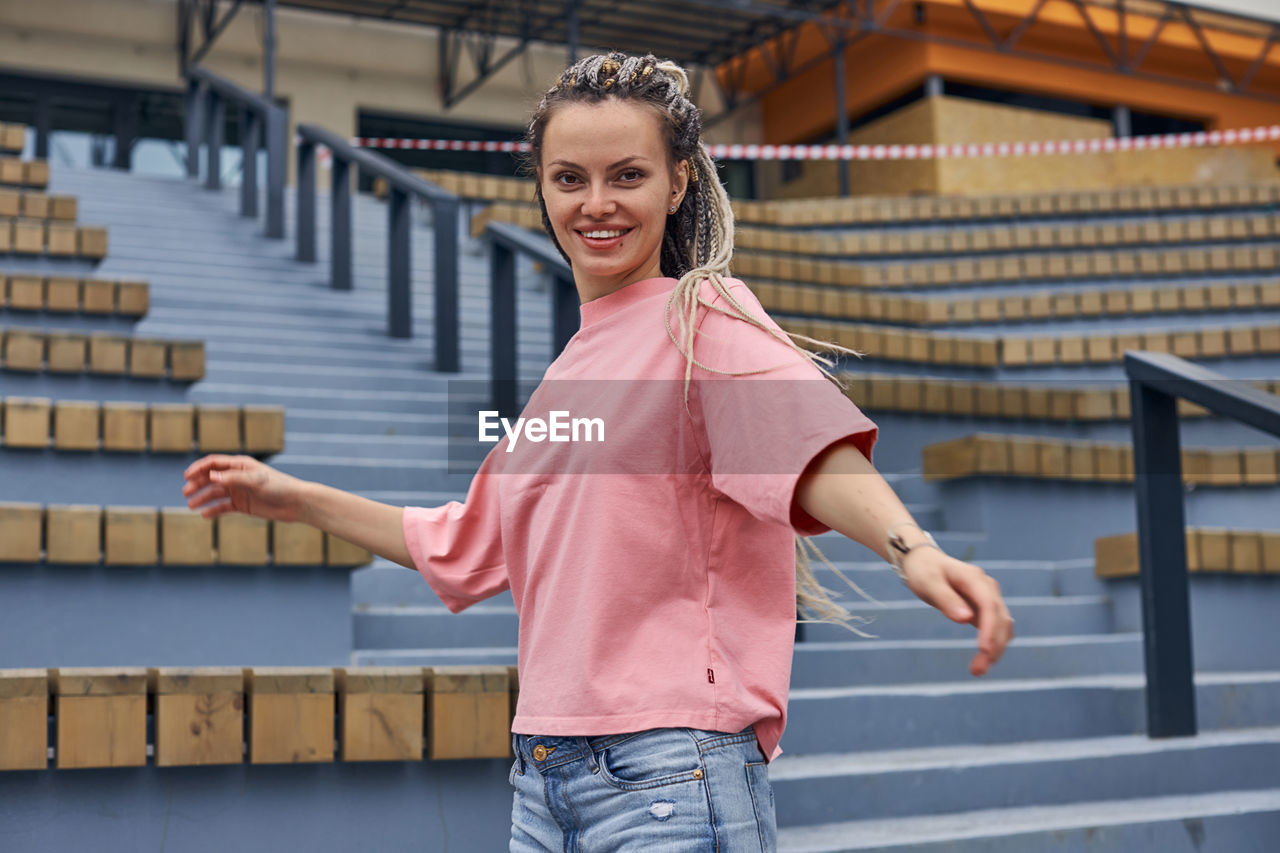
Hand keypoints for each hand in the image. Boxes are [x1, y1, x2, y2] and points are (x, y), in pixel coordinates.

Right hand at [182, 454, 309, 522]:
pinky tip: (204, 515)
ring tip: (191, 506)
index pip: (214, 463)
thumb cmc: (279, 487)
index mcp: (241, 465)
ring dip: (202, 498)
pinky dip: (214, 510)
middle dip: (197, 484)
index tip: (187, 476)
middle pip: (211, 478)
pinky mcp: (243, 505)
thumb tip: (211, 475)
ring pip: (216, 493)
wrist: (296, 503)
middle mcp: (238, 476)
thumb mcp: (255, 481)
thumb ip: (233, 478)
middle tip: (186, 493)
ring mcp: (240, 491)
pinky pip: (224, 507)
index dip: (199, 468)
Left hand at [899, 548, 1014, 676]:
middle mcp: (987, 587)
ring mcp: (989, 597)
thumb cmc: (924, 571)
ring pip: (1002, 626)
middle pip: (1000, 619)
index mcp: (975, 578)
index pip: (989, 605)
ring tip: (978, 670)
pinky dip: (993, 644)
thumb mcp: (928, 583)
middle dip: (993, 646)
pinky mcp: (985, 608)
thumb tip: (966, 619)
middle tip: (977, 671)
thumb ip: (946, 600)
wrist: (924, 562)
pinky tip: (983, 660)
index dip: (989, 629)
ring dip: (996, 649)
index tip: (984, 651)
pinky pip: (996, 628)